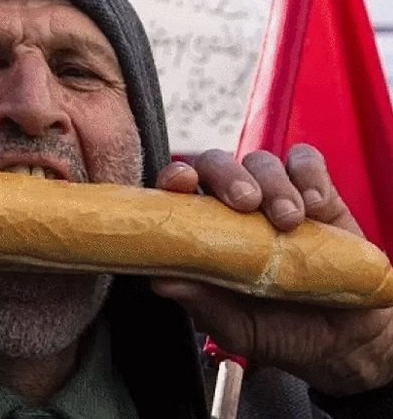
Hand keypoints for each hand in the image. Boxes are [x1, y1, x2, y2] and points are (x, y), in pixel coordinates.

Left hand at [152, 144, 392, 395]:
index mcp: (201, 228)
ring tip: (289, 220)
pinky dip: (309, 174)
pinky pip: (307, 162)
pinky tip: (316, 204)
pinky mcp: (318, 195)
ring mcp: (275, 195)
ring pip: (262, 161)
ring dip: (273, 183)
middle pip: (216, 164)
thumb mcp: (235, 326)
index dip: (174, 177)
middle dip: (227, 174)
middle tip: (245, 202)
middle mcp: (232, 205)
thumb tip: (162, 282)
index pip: (177, 189)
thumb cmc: (275, 328)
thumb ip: (201, 302)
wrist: (340, 341)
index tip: (182, 182)